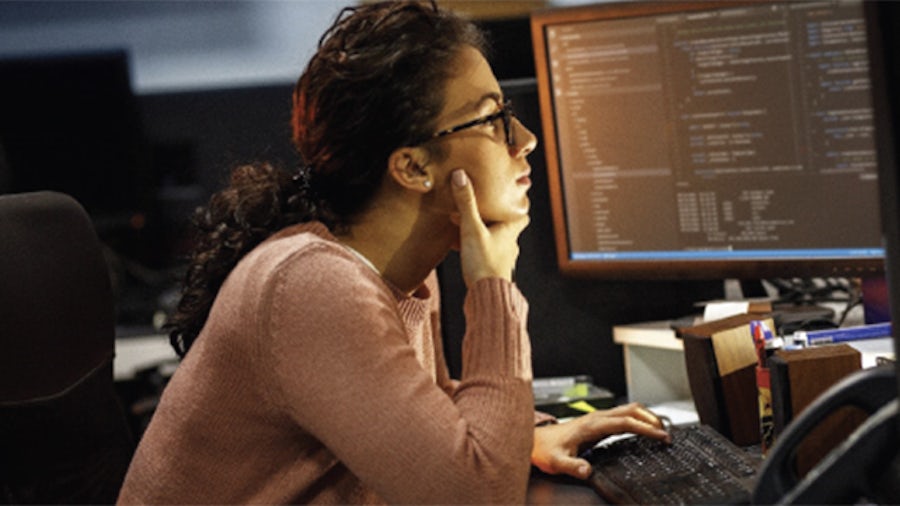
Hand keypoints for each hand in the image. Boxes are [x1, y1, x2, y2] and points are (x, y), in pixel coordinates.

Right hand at [449, 169, 528, 285]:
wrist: (486, 295)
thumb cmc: (483, 262)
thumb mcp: (472, 228)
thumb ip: (466, 203)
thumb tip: (460, 175)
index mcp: (510, 231)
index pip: (522, 215)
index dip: (517, 207)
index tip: (509, 199)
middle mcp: (510, 245)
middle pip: (507, 228)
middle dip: (495, 220)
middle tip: (481, 212)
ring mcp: (503, 260)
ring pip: (496, 243)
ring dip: (485, 236)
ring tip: (468, 230)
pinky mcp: (493, 271)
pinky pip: (487, 256)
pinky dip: (478, 251)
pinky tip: (464, 252)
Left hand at [531, 403, 670, 479]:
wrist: (536, 442)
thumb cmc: (546, 451)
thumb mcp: (557, 462)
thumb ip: (572, 466)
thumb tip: (587, 470)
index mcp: (592, 425)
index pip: (625, 421)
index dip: (645, 428)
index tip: (661, 436)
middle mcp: (597, 418)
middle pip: (631, 410)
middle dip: (652, 420)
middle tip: (668, 435)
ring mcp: (598, 418)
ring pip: (628, 409)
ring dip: (646, 416)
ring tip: (662, 430)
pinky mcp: (598, 422)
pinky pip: (623, 415)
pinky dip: (638, 419)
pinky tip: (644, 429)